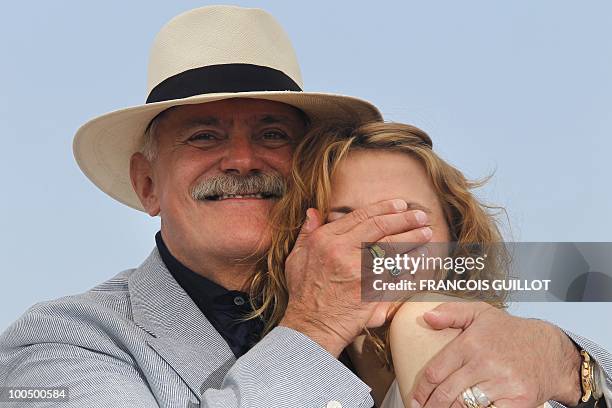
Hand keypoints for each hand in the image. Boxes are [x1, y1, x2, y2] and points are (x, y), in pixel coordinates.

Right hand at [279, 199, 431, 356]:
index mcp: (324, 239)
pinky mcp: (370, 288)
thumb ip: (306, 233)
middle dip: (404, 219)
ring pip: (391, 247)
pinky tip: (420, 259)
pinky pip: (395, 273)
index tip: (400, 206)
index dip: (383, 208)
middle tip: (421, 216)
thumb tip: (313, 213)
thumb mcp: (295, 259)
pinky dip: (409, 265)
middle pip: (379, 226)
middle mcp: (340, 250)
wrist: (310, 327)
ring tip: (427, 234)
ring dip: (412, 239)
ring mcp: (357, 269)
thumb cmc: (303, 295)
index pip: (359, 216)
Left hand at [411, 302, 581, 407]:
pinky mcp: (519, 401)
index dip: (422, 390)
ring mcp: (503, 383)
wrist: (551, 350)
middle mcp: (486, 363)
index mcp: (471, 343)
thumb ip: (451, 312)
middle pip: (447, 393)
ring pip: (465, 406)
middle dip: (431, 406)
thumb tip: (427, 317)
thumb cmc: (511, 333)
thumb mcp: (480, 312)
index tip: (415, 399)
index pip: (436, 372)